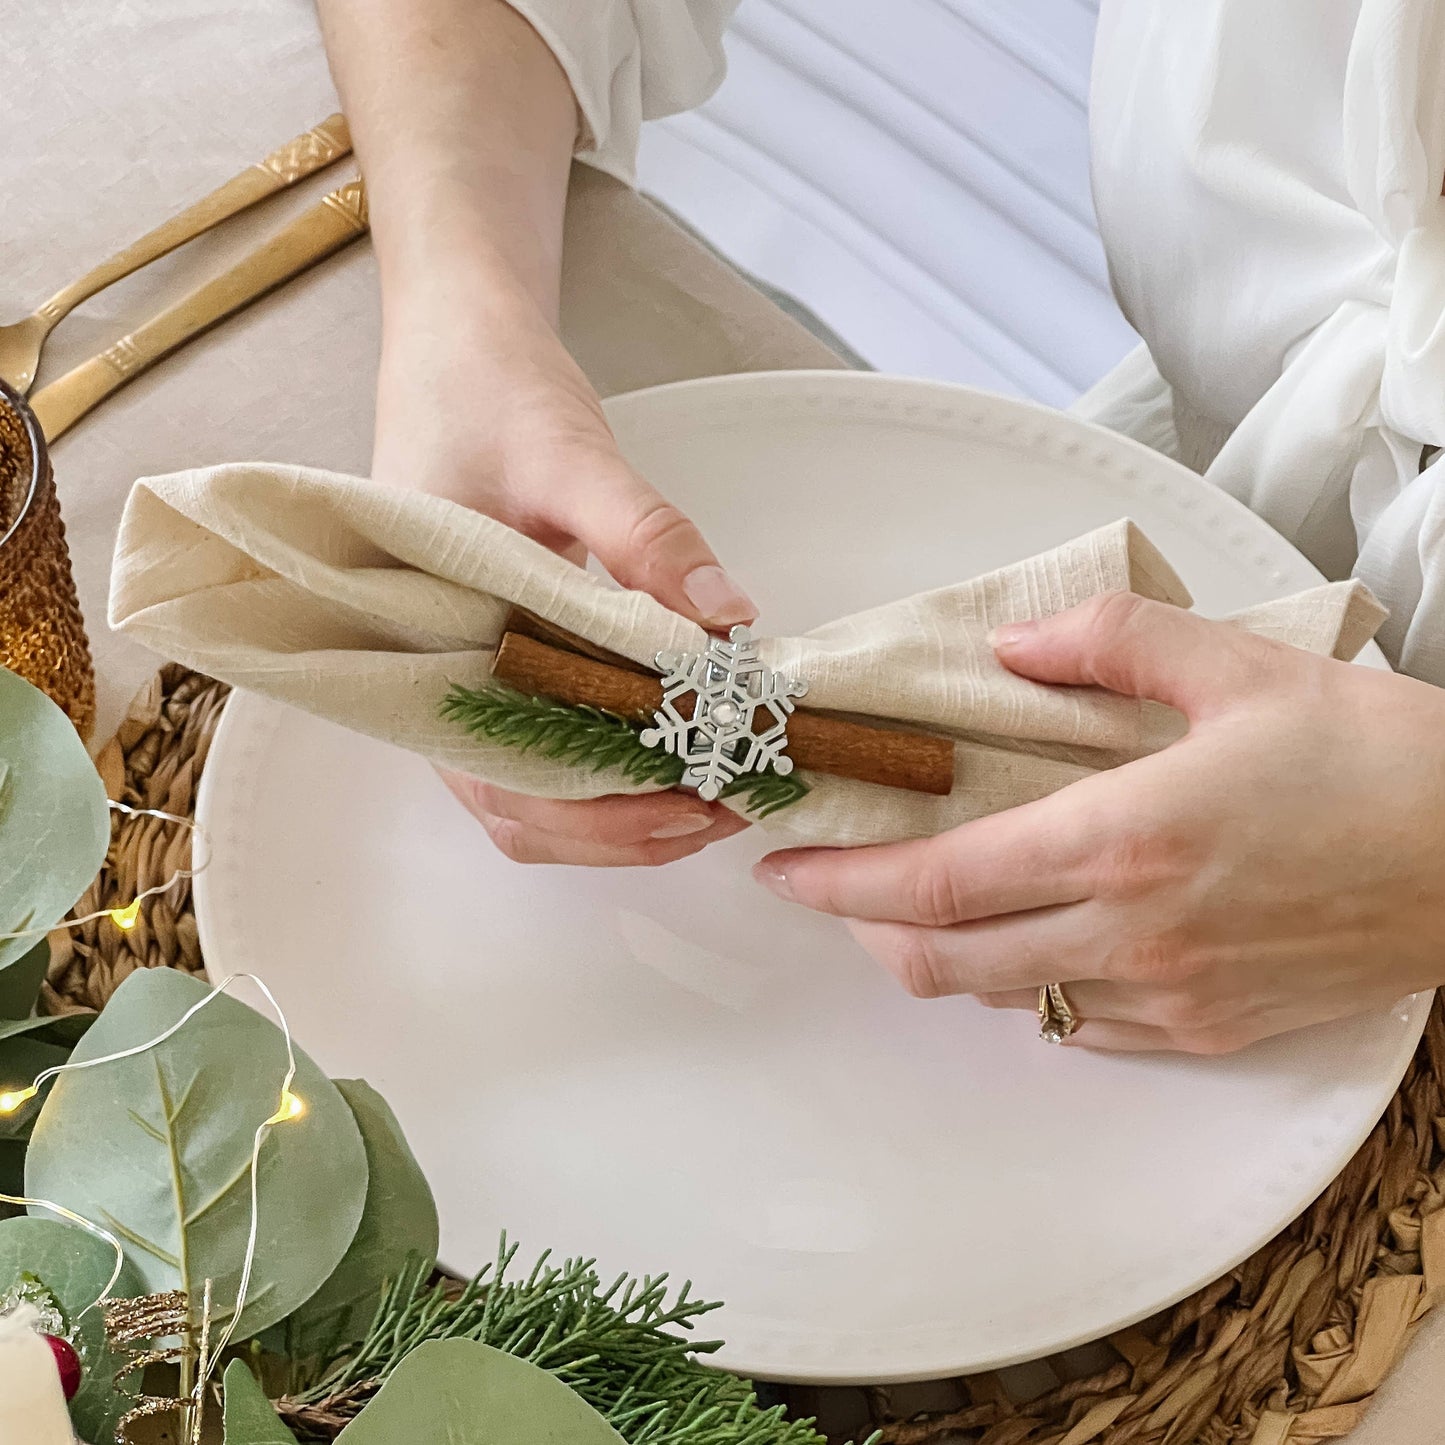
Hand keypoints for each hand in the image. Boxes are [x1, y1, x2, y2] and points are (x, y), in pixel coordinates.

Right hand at [373, 272, 753, 864]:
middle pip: (522, 807)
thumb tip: (730, 621)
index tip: (687, 803)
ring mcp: (469, 674)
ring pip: (537, 786)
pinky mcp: (505, 656)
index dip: (595, 818)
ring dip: (623, 807)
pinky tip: (680, 744)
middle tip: (724, 806)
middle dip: (624, 828)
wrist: (457, 342)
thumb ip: (645, 537)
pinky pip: (553, 736)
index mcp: (422, 646)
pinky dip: (616, 760)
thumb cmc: (487, 393)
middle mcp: (436, 680)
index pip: (498, 781)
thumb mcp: (570, 455)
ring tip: (715, 788)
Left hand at [752, 592, 1444, 1051]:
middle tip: (832, 889)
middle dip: (868, 930)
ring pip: (1010, 999)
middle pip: (949, 960)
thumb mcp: (1237, 666)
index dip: (844, 881)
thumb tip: (1010, 653)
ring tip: (925, 905)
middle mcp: (1132, 932)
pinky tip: (1036, 943)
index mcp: (1121, 838)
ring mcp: (1173, 994)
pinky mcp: (1215, 1029)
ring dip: (948, 958)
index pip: (939, 880)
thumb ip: (1106, 642)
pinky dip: (1034, 989)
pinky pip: (1087, 1025)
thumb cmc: (1374, 757)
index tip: (783, 867)